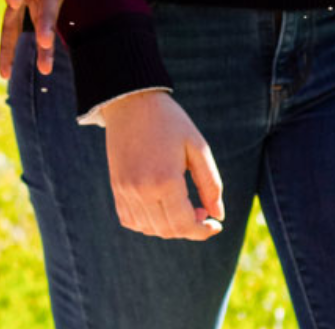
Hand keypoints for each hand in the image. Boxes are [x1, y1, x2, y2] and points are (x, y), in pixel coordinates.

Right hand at [101, 90, 225, 240]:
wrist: (130, 102)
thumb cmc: (169, 122)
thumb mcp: (198, 148)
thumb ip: (211, 185)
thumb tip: (218, 215)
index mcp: (165, 180)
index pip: (185, 225)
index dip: (203, 231)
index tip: (216, 224)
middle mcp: (141, 190)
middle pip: (168, 230)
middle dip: (190, 229)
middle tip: (202, 212)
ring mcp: (125, 190)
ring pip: (148, 228)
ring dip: (169, 228)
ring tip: (182, 208)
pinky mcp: (116, 186)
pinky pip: (130, 219)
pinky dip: (147, 223)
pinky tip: (160, 208)